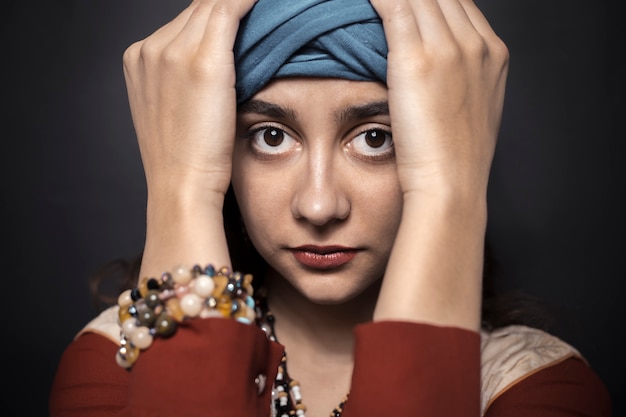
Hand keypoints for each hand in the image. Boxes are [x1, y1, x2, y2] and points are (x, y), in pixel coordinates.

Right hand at [122, 0, 257, 277]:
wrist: (182, 189)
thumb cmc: (187, 161)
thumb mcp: (180, 115)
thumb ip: (190, 84)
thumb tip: (220, 69)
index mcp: (140, 60)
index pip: (186, 22)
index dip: (218, 16)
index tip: (245, 15)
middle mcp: (151, 48)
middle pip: (199, 9)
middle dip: (230, 6)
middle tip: (264, 7)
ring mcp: (172, 51)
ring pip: (214, 4)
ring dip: (243, 3)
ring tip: (276, 4)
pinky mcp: (202, 60)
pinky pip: (230, 8)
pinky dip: (251, 2)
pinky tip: (274, 2)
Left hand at [370, 0, 508, 198]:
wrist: (451, 186)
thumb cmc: (454, 159)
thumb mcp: (467, 111)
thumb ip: (458, 80)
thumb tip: (435, 70)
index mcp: (492, 54)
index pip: (458, 4)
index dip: (430, 0)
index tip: (408, 5)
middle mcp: (475, 43)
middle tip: (382, 3)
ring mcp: (448, 48)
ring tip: (364, 0)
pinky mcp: (417, 58)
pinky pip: (392, 4)